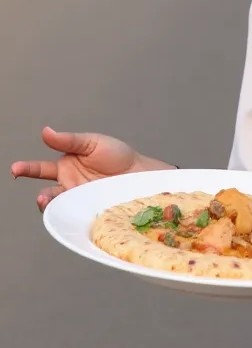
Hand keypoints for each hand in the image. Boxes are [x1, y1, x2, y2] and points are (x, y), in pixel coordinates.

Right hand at [10, 127, 169, 210]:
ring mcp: (79, 198)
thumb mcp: (91, 142)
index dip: (26, 169)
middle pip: (48, 193)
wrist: (139, 172)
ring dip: (54, 208)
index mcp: (66, 164)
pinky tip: (68, 213)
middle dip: (42, 197)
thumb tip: (46, 132)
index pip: (41, 168)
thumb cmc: (117, 155)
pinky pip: (74, 214)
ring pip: (60, 206)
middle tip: (41, 197)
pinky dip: (68, 215)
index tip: (15, 169)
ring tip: (54, 205)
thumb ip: (68, 140)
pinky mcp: (89, 208)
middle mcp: (69, 183)